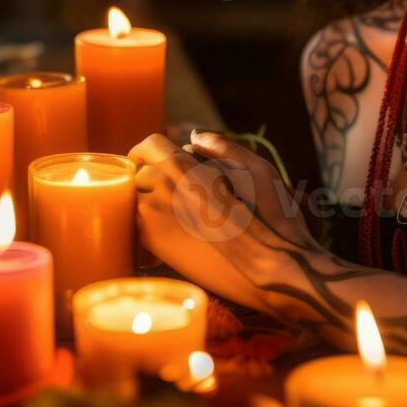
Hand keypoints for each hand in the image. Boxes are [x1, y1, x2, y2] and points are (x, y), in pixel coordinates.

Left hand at [129, 131, 321, 314]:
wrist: (272, 269)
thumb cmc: (272, 218)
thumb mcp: (257, 170)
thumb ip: (222, 148)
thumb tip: (194, 136)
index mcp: (185, 165)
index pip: (149, 146)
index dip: (147, 152)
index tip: (148, 160)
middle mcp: (164, 187)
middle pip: (140, 175)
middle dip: (151, 181)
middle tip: (166, 196)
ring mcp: (155, 218)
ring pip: (134, 203)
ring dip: (144, 207)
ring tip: (164, 220)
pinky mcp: (157, 246)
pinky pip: (135, 232)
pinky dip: (143, 236)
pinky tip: (160, 246)